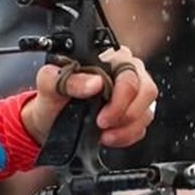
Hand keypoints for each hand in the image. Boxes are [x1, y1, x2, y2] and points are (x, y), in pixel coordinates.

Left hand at [21, 46, 157, 147]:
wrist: (47, 121)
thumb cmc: (51, 97)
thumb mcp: (49, 85)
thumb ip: (66, 79)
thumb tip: (95, 82)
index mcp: (108, 58)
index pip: (130, 72)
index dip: (120, 96)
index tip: (101, 113)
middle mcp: (125, 72)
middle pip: (146, 91)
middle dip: (125, 114)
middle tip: (102, 123)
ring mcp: (132, 94)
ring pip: (146, 111)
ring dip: (125, 128)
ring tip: (102, 133)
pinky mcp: (133, 114)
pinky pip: (142, 127)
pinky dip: (126, 136)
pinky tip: (108, 137)